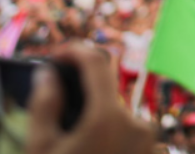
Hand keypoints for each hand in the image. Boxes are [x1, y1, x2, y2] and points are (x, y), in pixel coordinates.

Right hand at [27, 43, 154, 153]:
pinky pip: (131, 134)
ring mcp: (150, 140)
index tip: (57, 54)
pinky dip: (115, 138)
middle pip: (105, 94)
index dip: (75, 50)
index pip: (96, 63)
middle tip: (59, 121)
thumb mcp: (42, 148)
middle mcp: (137, 124)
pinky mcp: (153, 152)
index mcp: (108, 118)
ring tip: (78, 145)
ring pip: (117, 115)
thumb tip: (47, 73)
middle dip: (83, 98)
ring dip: (99, 121)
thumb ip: (44, 105)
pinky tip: (98, 151)